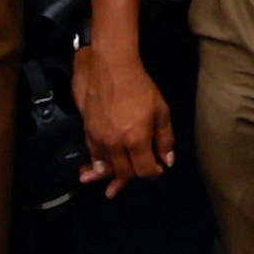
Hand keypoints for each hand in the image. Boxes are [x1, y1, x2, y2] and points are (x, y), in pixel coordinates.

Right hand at [75, 48, 175, 188]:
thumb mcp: (161, 110)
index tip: (158, 169)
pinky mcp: (87, 132)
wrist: (109, 68)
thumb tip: (166, 161)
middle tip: (140, 175)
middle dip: (134, 177)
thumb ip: (164, 139)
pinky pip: (94, 155)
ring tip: (111, 185)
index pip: (144, 171)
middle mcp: (115, 145)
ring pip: (106, 166)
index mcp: (136, 140)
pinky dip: (98, 162)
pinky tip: (99, 167)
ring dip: (112, 174)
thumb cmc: (139, 86)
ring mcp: (99, 139)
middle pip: (125, 172)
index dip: (154, 173)